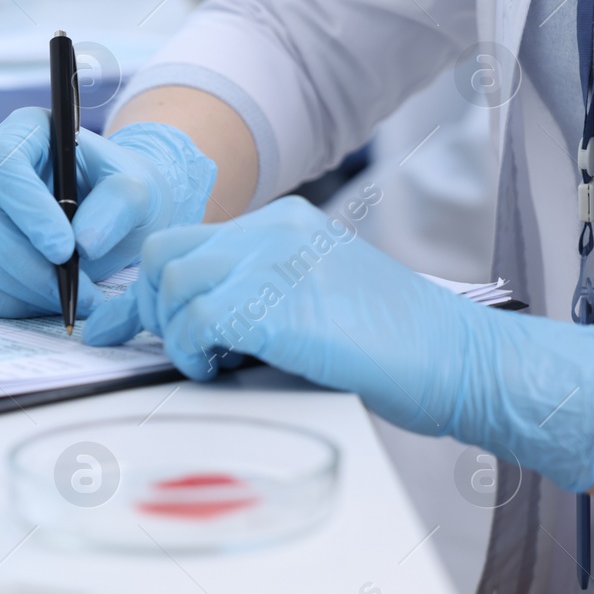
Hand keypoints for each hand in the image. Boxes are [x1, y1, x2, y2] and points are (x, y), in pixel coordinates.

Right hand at [0, 108, 215, 319]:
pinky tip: (52, 298)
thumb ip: (119, 204)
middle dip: (29, 262)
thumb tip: (84, 243)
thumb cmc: (123, 193)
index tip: (64, 249)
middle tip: (77, 286)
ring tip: (78, 294)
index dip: (25, 209)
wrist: (115, 218)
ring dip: (27, 287)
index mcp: (24, 133)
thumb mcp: (139, 188)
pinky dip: (14, 302)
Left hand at [82, 196, 593, 491]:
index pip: (188, 240)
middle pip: (166, 253)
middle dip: (154, 307)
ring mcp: (276, 261)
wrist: (458, 362)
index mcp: (286, 224)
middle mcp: (276, 231)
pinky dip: (193, 353)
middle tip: (182, 348)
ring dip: (176, 331)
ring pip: (172, 282)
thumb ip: (260, 292)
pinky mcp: (275, 304)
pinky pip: (194, 321)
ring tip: (212, 361)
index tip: (135, 326)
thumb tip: (193, 323)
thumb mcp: (317, 296)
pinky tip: (220, 370)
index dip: (155, 289)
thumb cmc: (395, 348)